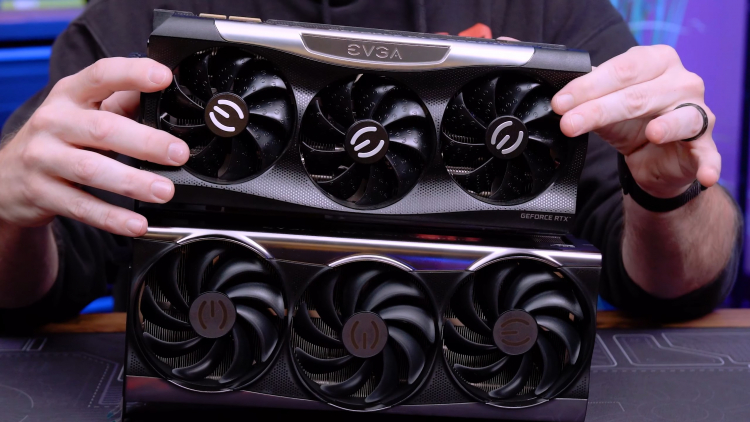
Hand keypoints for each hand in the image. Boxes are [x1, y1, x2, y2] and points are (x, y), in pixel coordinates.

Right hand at [0, 58, 188, 235]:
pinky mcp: (41, 192)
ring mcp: (43, 157)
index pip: (102, 75)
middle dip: (145, 142)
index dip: (133, 74)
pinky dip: (111, 217)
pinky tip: (136, 224)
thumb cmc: (59, 138)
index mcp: (70, 95)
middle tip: (178, 153)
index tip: (163, 78)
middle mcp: (53, 121)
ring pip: (91, 169)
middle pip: (102, 128)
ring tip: (164, 190)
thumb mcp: (84, 111)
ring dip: (132, 182)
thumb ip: (122, 103)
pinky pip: (81, 207)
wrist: (8, 177)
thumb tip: (165, 96)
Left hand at [551, 45, 718, 197]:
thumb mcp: (603, 109)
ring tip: (652, 133)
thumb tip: (559, 95)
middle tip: (568, 123)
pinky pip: (708, 153)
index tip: (560, 103)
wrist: (650, 158)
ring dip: (664, 128)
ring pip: (677, 119)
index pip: (621, 69)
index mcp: (656, 61)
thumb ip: (586, 99)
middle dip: (599, 110)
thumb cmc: (629, 123)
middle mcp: (682, 81)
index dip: (587, 87)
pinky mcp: (705, 144)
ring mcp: (698, 111)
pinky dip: (709, 164)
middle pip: (639, 95)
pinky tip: (705, 174)